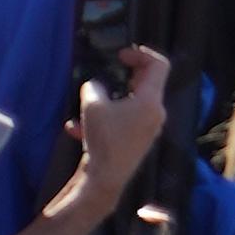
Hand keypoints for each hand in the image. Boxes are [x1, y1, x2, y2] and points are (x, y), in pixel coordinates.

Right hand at [71, 44, 170, 208]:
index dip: (141, 53)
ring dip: (109, 100)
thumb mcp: (93, 106)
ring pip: (131, 104)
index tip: (121, 55)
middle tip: (109, 72)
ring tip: (87, 104)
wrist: (105, 181)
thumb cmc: (104, 140)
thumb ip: (94, 87)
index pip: (159, 65)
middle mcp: (155, 114)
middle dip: (125, 76)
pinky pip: (123, 123)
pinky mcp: (137, 142)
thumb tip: (95, 85)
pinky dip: (104, 121)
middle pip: (147, 84)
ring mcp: (148, 129)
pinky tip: (75, 130)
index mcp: (151, 101)